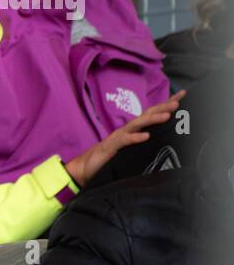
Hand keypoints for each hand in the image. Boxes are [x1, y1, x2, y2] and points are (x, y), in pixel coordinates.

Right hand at [64, 90, 185, 186]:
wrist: (84, 169)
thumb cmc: (107, 160)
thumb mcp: (128, 152)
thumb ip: (140, 145)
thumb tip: (159, 140)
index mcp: (131, 131)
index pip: (150, 115)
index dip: (165, 105)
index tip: (181, 96)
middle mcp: (125, 131)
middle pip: (145, 115)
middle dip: (162, 108)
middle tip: (178, 102)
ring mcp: (117, 138)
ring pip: (137, 125)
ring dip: (152, 119)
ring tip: (167, 116)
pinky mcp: (110, 147)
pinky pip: (124, 141)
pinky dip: (135, 138)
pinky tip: (146, 136)